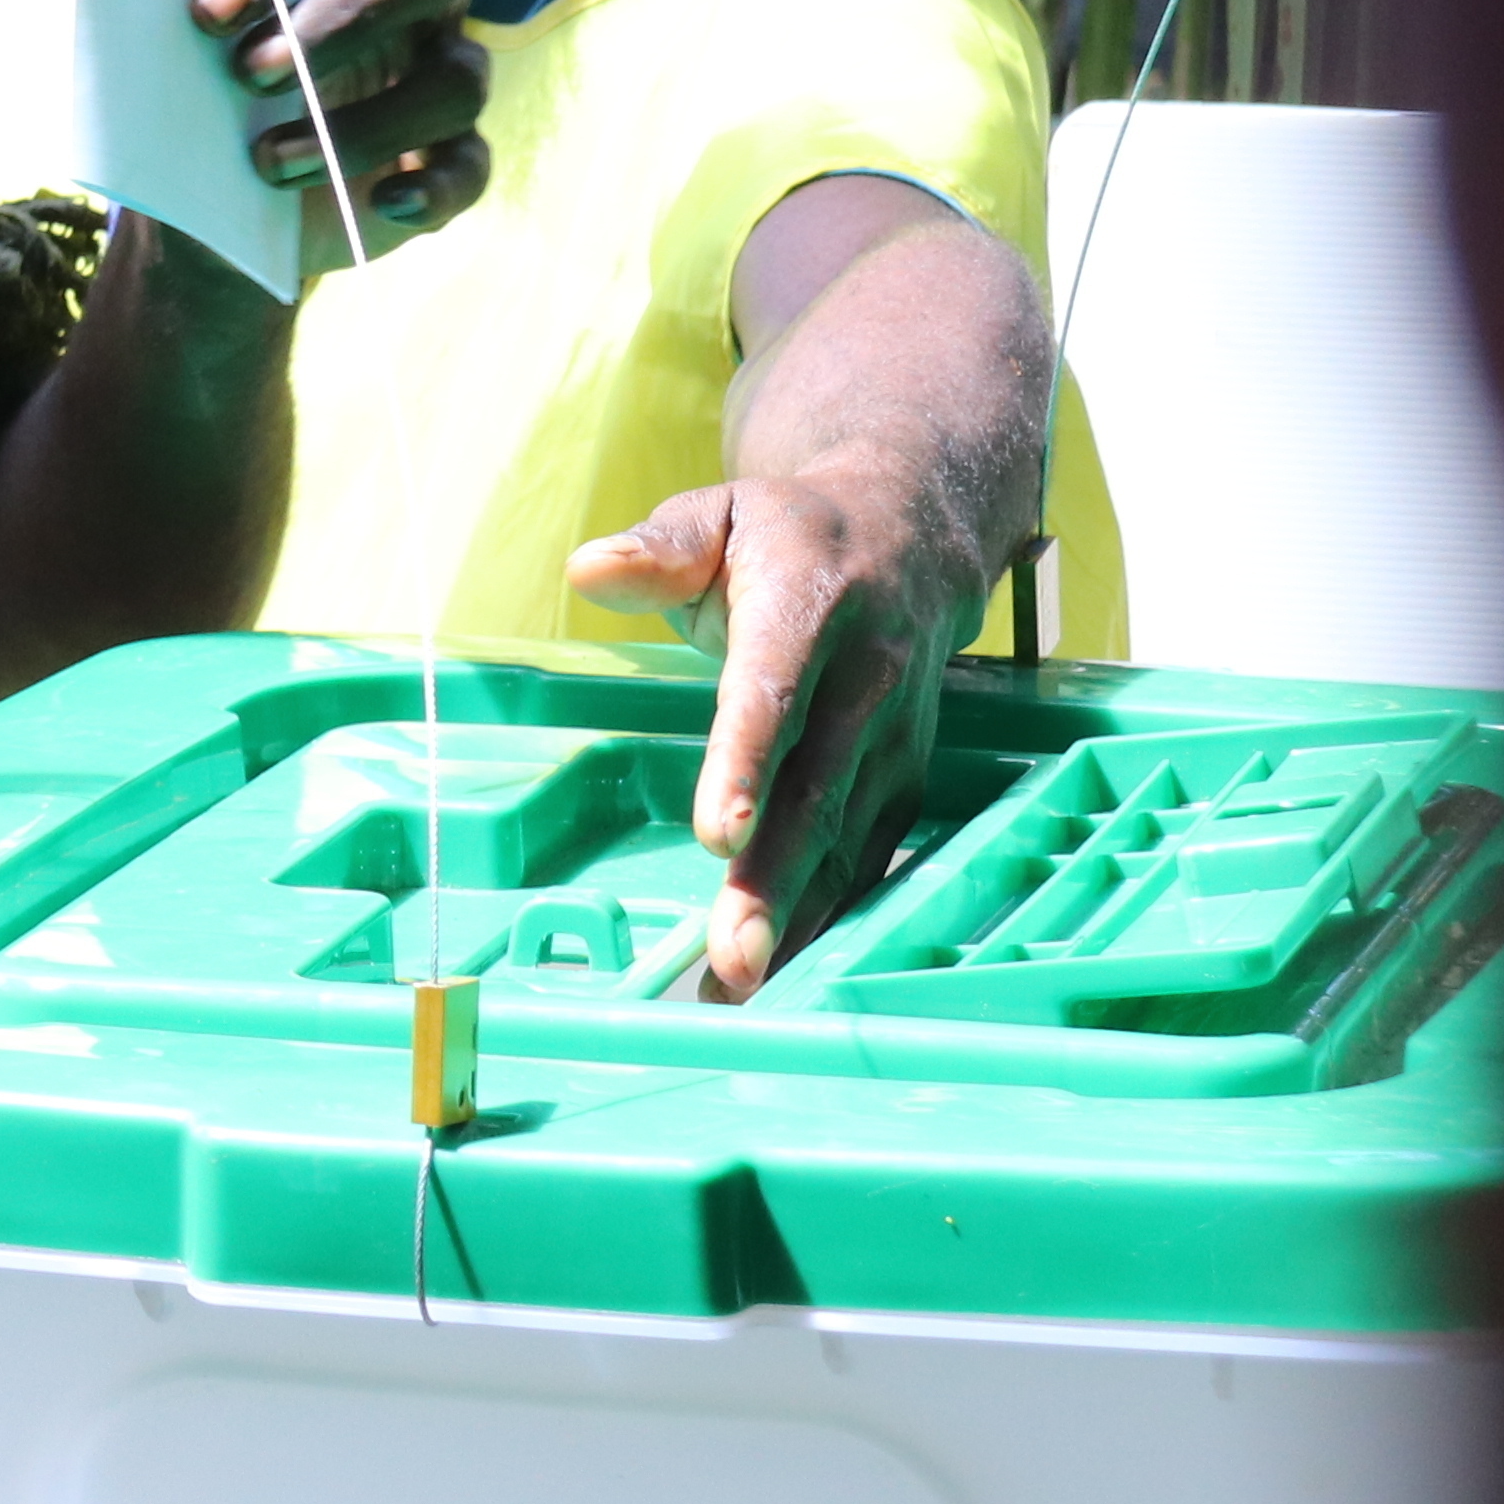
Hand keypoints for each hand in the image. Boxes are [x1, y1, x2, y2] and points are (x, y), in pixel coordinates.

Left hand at [191, 0, 487, 250]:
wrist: (209, 207)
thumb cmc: (195, 91)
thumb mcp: (174, 51)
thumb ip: (180, 17)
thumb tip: (158, 12)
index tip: (209, 14)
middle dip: (343, 17)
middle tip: (251, 76)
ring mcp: (442, 71)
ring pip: (458, 76)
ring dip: (366, 124)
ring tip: (269, 163)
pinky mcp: (450, 156)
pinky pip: (472, 165)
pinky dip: (434, 187)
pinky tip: (381, 203)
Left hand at [569, 448, 992, 1003]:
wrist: (916, 535)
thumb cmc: (791, 534)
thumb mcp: (720, 512)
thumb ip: (657, 548)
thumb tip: (587, 569)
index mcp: (810, 605)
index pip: (775, 693)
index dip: (746, 766)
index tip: (717, 837)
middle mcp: (866, 678)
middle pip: (816, 791)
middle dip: (775, 882)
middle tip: (731, 959)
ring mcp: (896, 738)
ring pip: (847, 840)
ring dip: (800, 920)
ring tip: (742, 990)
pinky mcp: (906, 781)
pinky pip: (870, 860)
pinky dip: (832, 920)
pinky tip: (786, 974)